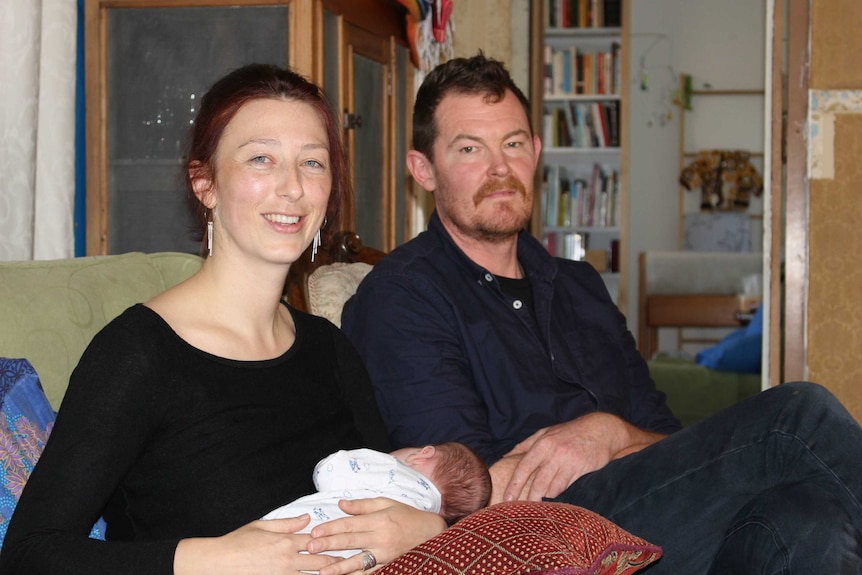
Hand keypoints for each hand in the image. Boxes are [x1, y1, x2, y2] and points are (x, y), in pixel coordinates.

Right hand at [174, 516, 339, 574]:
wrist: (216, 563)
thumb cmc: (237, 543)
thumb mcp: (262, 526)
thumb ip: (288, 523)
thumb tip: (308, 518)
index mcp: (285, 542)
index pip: (317, 541)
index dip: (334, 542)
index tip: (350, 542)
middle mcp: (288, 560)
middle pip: (321, 562)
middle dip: (339, 563)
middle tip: (359, 562)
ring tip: (346, 573)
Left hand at [309, 497, 446, 574]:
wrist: (431, 533)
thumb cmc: (407, 516)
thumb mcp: (387, 503)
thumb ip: (362, 505)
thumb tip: (340, 504)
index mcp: (379, 519)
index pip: (350, 524)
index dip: (331, 527)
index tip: (315, 531)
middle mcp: (381, 537)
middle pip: (350, 541)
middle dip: (328, 545)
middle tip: (310, 547)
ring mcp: (385, 554)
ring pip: (358, 561)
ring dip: (338, 567)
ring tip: (322, 571)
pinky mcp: (389, 566)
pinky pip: (370, 573)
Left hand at [497, 413, 665, 501]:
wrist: (601, 429)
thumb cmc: (570, 432)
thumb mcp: (546, 432)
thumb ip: (525, 445)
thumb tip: (505, 458)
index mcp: (542, 443)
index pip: (523, 466)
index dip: (514, 484)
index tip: (507, 498)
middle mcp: (554, 452)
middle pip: (537, 482)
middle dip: (528, 499)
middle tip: (520, 512)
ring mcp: (569, 461)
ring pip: (552, 488)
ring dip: (543, 500)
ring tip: (536, 511)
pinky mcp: (581, 469)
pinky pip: (566, 488)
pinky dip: (559, 497)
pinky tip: (554, 504)